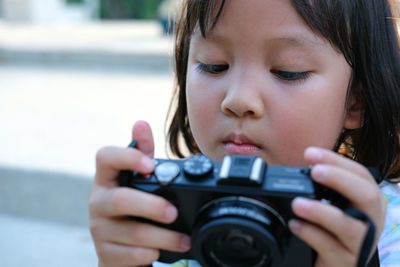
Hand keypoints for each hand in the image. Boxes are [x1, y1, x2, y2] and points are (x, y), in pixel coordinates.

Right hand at [89, 121, 190, 266]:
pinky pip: (127, 255)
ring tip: (183, 239)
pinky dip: (148, 255)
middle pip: (121, 199)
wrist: (119, 247)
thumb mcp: (138, 180)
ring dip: (163, 237)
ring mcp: (99, 228)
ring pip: (131, 232)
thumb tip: (140, 124)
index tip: (151, 166)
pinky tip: (159, 253)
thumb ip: (142, 154)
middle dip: (152, 206)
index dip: (128, 158)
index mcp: (107, 178)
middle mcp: (98, 201)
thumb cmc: (133, 207)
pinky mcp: (105, 252)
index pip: (105, 157)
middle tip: (174, 212)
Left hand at [289, 147, 386, 266]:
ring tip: (297, 203)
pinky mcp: (346, 262)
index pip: (360, 175)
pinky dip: (310, 234)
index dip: (336, 161)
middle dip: (340, 179)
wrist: (335, 264)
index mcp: (369, 202)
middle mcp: (371, 220)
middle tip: (314, 171)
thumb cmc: (334, 231)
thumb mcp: (335, 206)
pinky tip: (295, 225)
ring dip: (321, 211)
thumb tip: (300, 167)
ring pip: (348, 226)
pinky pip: (329, 247)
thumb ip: (324, 188)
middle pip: (367, 196)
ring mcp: (361, 244)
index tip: (310, 153)